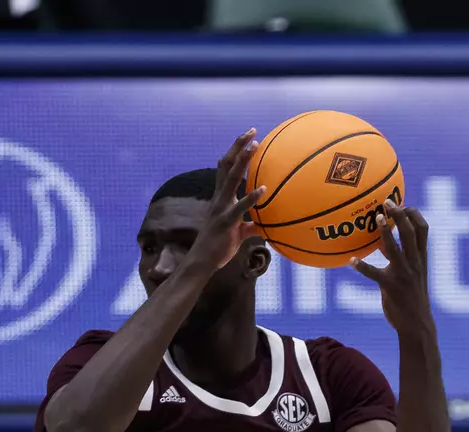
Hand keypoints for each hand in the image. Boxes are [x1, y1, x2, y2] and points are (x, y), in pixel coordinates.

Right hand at [186, 130, 265, 273]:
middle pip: (226, 165)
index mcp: (221, 198)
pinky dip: (251, 197)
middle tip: (252, 131)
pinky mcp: (226, 222)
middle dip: (239, 146)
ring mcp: (221, 209)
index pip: (226, 168)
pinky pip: (239, 207)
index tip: (248, 137)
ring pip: (230, 179)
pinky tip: (263, 189)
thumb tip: (266, 226)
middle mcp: (219, 198)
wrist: (202, 263)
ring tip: (255, 146)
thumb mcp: (238, 233)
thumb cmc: (219, 248)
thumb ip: (251, 225)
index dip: (236, 151)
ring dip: (243, 161)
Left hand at [351, 202, 434, 338]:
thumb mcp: (413, 275)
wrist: (416, 324)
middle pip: (410, 232)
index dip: (414, 215)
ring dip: (385, 232)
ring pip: (395, 248)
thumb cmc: (412, 298)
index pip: (423, 230)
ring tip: (376, 219)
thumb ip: (401, 258)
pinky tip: (352, 261)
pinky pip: (374, 274)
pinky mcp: (390, 287)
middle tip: (387, 202)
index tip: (404, 204)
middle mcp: (414, 263)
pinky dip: (363, 267)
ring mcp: (403, 274)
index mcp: (421, 258)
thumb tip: (383, 241)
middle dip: (400, 215)